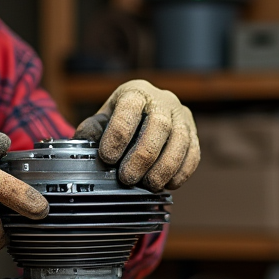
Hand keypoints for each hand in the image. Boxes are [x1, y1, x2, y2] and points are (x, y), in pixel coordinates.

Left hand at [73, 79, 199, 190]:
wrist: (143, 120)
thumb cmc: (119, 122)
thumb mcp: (101, 121)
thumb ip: (91, 130)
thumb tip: (84, 142)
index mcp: (136, 92)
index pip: (130, 107)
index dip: (119, 134)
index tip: (107, 158)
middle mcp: (163, 100)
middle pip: (159, 125)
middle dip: (142, 156)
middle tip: (126, 178)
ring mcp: (182, 116)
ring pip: (181, 141)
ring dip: (164, 167)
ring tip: (148, 185)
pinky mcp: (194, 134)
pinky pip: (193, 154)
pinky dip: (181, 172)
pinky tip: (167, 184)